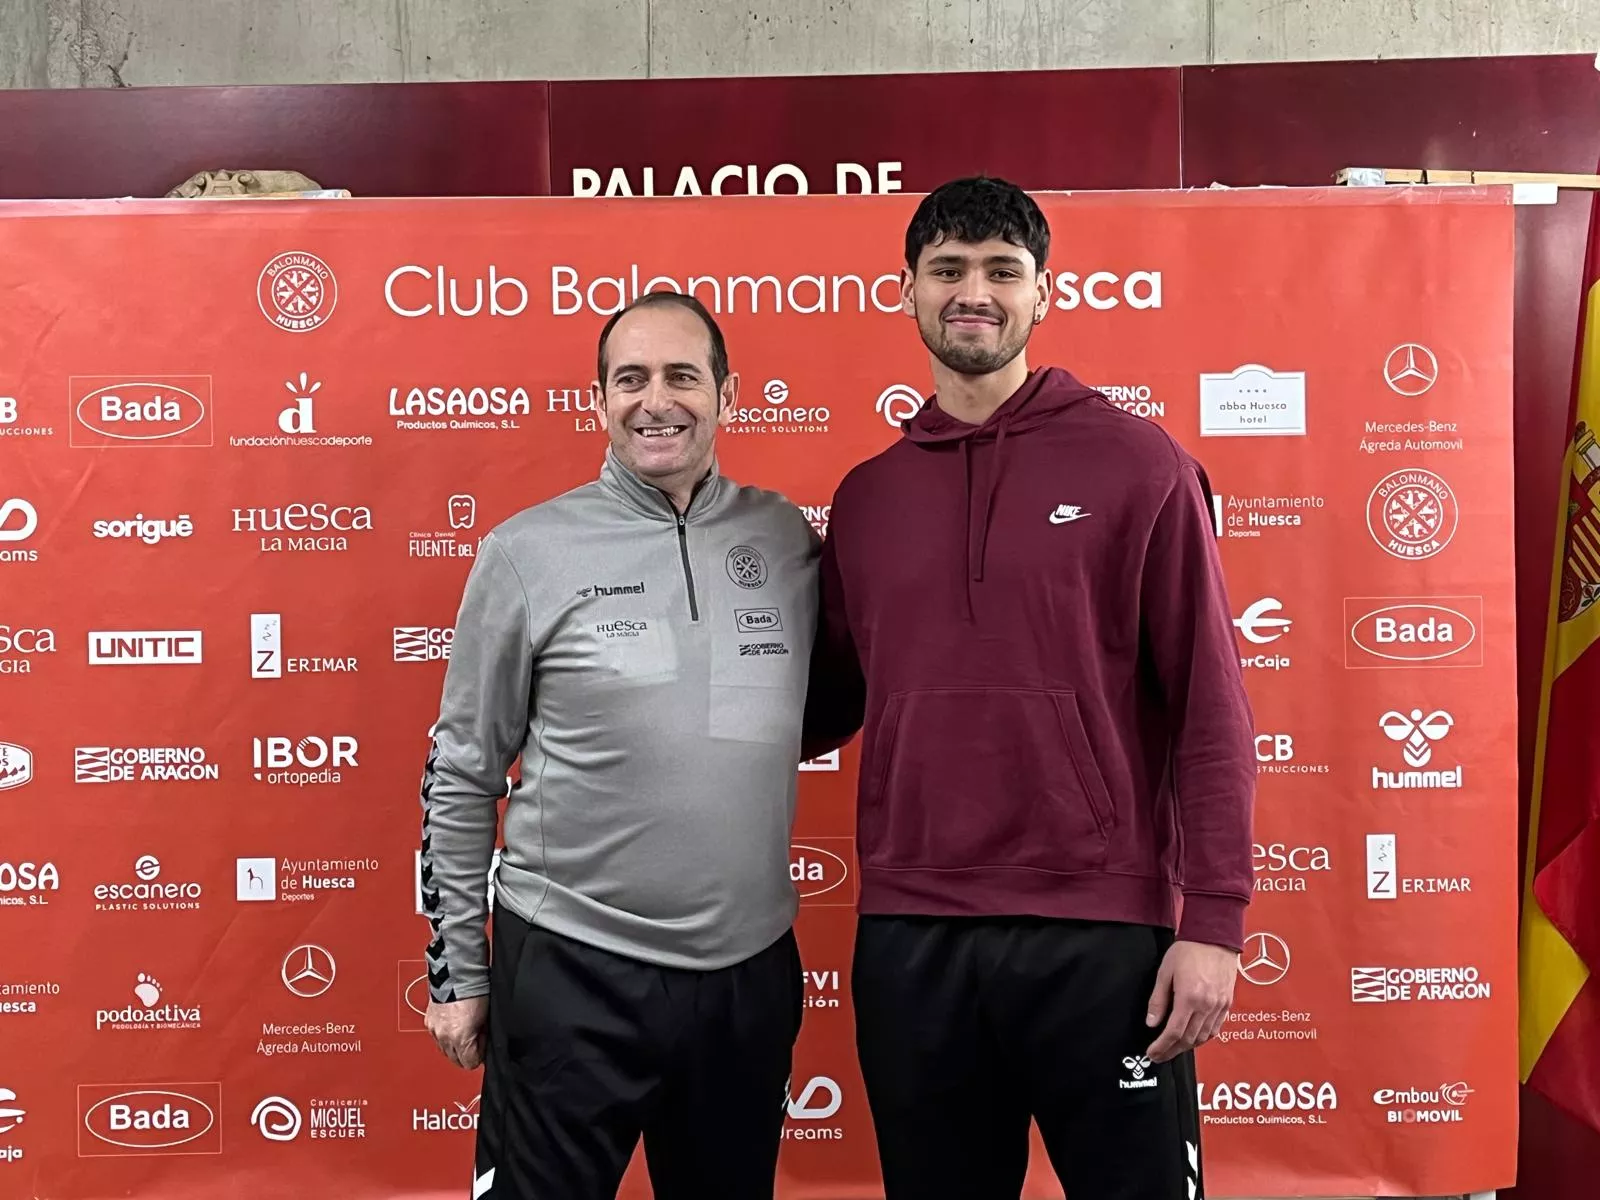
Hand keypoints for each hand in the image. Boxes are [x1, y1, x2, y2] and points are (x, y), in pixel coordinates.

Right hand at [426, 995, 488, 1069]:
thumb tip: (483, 1043)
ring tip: (465, 1028)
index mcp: (459, 1038)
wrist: (458, 974)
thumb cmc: (474, 991)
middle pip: (456, 1060)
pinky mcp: (429, 1022)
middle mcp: (444, 1037)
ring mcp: (434, 1030)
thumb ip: (483, 1036)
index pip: (470, 1063)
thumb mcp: (486, 1018)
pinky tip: (455, 1024)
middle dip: (467, 1052)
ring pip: (446, 1051)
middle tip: (476, 1036)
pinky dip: (446, 1035)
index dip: (479, 1054)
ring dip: (455, 1045)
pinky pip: (438, 1038)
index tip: (483, 1042)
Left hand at [1144, 940, 1237, 1063]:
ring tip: (1173, 1048)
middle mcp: (1207, 1006)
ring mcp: (1219, 1006)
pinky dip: (1203, 1038)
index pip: (1174, 1033)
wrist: (1215, 937)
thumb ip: (1158, 1000)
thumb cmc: (1188, 951)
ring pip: (1203, 1038)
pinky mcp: (1227, 1004)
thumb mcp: (1165, 972)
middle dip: (1172, 1051)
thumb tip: (1151, 1022)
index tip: (1152, 1053)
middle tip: (1159, 1056)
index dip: (1161, 1047)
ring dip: (1187, 1047)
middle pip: (1189, 1040)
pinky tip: (1193, 1038)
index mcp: (1189, 998)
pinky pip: (1215, 1029)